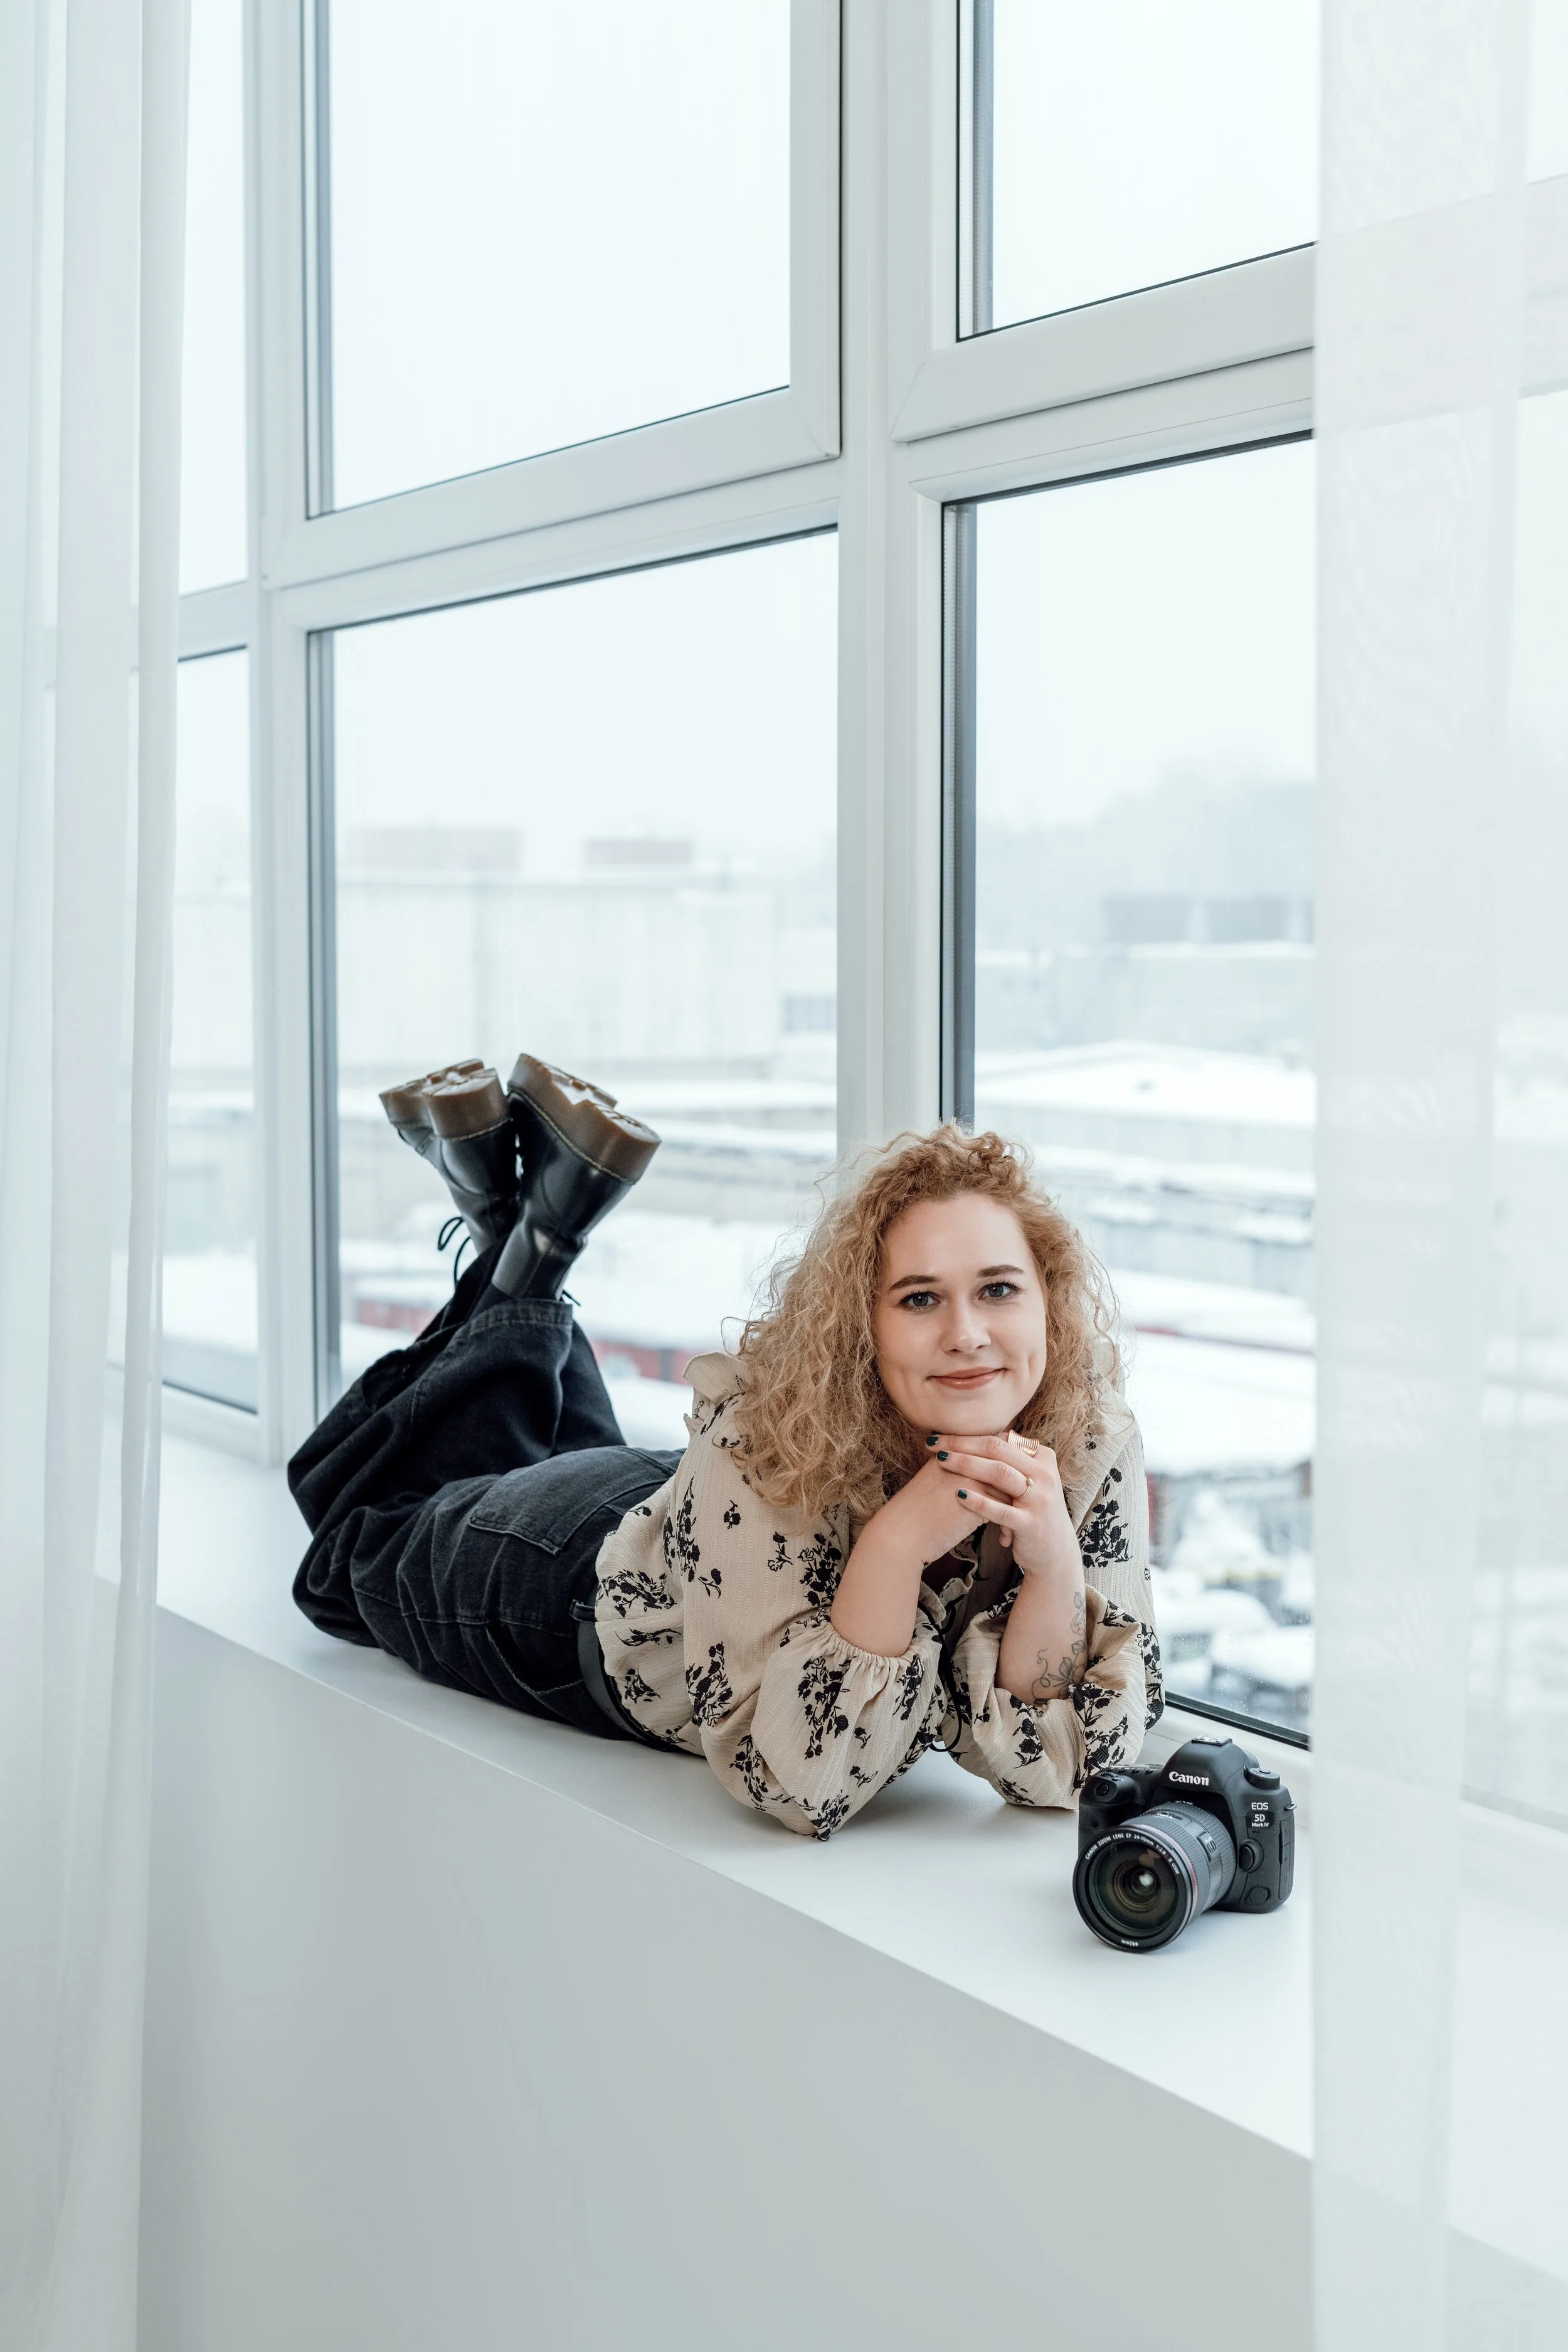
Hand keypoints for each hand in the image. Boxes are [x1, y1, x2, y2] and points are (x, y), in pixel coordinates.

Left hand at [926, 1430, 1079, 1582]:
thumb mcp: (1029, 1481)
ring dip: (966, 1464)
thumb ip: (1009, 1461)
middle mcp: (1044, 1475)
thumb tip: (974, 1438)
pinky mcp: (1031, 1523)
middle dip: (962, 1444)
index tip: (942, 1435)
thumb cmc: (1032, 1512)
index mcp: (1042, 1458)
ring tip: (941, 1461)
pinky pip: (1000, 1510)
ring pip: (999, 1473)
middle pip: (997, 1450)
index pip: (1001, 1439)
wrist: (1055, 1552)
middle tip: (934, 1443)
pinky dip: (978, 1501)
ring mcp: (1039, 1499)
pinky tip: (958, 1495)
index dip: (970, 1435)